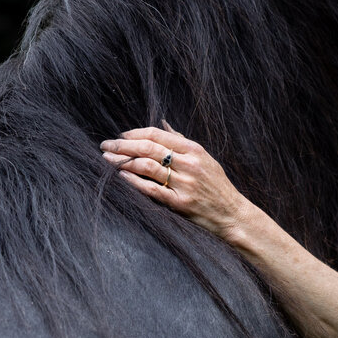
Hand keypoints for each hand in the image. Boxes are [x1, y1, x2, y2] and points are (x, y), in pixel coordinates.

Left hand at [100, 123, 249, 241]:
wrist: (232, 214)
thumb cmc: (217, 185)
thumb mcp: (205, 158)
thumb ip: (182, 141)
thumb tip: (162, 123)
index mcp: (194, 150)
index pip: (158, 135)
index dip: (135, 133)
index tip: (120, 136)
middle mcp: (189, 164)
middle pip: (149, 148)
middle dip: (123, 146)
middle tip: (105, 145)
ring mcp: (184, 184)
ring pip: (147, 166)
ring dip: (123, 162)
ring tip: (108, 160)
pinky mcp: (180, 203)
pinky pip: (152, 189)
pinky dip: (134, 181)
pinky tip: (121, 176)